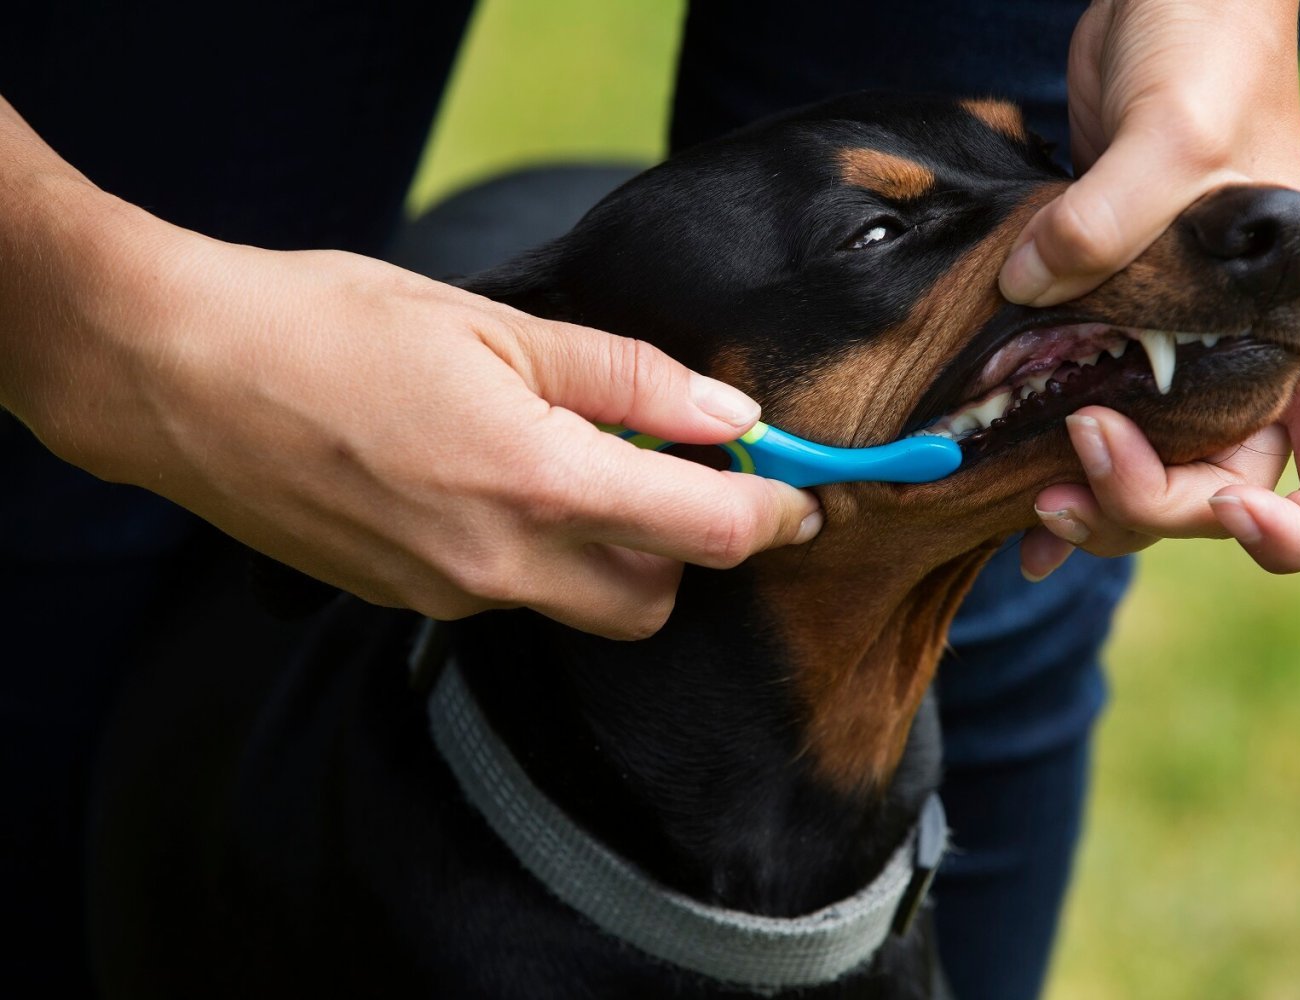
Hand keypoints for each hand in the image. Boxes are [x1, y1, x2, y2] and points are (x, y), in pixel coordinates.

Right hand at [4, 182, 820, 639]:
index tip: (800, 495)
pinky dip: (535, 553)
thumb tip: (729, 412)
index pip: (707, 533)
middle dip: (686, 549)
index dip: (775, 516)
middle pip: (653, 601)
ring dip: (609, 552)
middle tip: (668, 467)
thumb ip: (627, 378)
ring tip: (565, 459)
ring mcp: (449, 595)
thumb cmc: (327, 325)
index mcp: (539, 482)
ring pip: (580, 604)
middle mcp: (501, 564)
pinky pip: (510, 595)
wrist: (175, 376)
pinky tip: (487, 479)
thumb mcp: (495, 325)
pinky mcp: (406, 601)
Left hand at [1000, 0, 1299, 579]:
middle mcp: (1250, 364)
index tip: (1227, 510)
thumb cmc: (1207, 55)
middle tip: (1077, 458)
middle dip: (1156, 507)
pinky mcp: (1110, 341)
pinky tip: (1012, 511)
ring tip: (1029, 494)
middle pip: (1226, 497)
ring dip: (1097, 507)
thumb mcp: (1177, 126)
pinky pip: (1093, 441)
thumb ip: (1115, 212)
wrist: (1158, 12)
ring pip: (1154, 480)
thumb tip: (1032, 288)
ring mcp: (1178, 359)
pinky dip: (1057, 486)